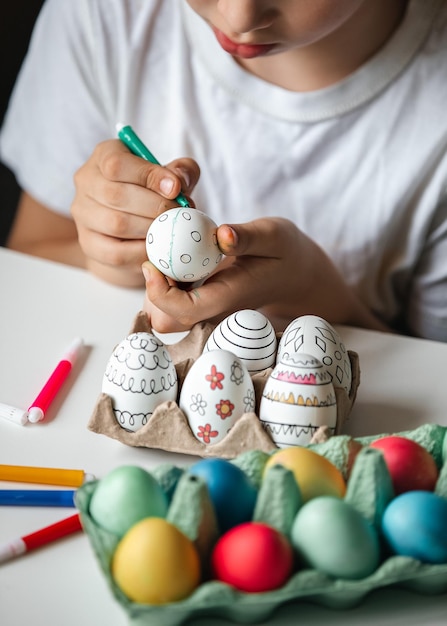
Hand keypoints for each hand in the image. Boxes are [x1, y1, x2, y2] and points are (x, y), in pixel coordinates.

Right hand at [71, 139, 199, 285]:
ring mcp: (83, 214)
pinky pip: (115, 253)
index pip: (117, 163)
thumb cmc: (155, 193)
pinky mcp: (88, 243)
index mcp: (104, 155)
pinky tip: (156, 248)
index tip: (175, 189)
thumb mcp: (171, 176)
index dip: (149, 176)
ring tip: (169, 231)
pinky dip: (141, 252)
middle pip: (116, 195)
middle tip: (178, 215)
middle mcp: (87, 181)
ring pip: (115, 224)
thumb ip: (181, 171)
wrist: (133, 229)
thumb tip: (179, 181)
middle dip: (155, 207)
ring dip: (150, 229)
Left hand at [142, 217, 387, 333]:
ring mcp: (208, 312)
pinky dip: (166, 285)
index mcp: (230, 297)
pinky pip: (173, 305)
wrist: (295, 274)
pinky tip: (176, 260)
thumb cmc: (285, 252)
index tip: (151, 264)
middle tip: (156, 258)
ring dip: (157, 289)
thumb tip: (221, 235)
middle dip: (152, 293)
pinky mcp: (203, 306)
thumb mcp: (274, 235)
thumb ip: (248, 236)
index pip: (186, 310)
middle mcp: (215, 312)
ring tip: (167, 257)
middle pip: (167, 320)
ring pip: (166, 316)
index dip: (160, 293)